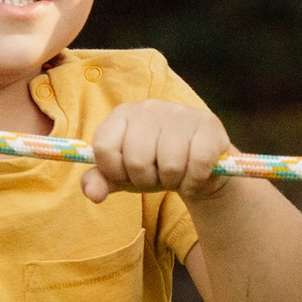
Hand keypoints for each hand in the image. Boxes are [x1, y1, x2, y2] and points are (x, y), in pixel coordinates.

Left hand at [84, 100, 233, 202]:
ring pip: (170, 164)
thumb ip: (100, 181)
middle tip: (156, 175)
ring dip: (173, 182)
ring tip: (176, 174)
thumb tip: (92, 193)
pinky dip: (194, 181)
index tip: (127, 173)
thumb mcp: (123, 175)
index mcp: (122, 114)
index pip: (103, 147)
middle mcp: (149, 107)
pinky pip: (197, 164)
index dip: (115, 171)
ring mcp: (180, 113)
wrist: (198, 166)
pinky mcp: (208, 125)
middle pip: (137, 160)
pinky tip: (194, 176)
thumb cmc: (155, 166)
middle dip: (146, 180)